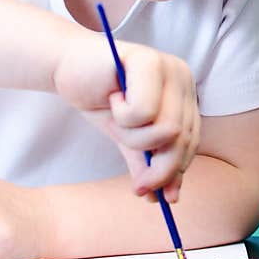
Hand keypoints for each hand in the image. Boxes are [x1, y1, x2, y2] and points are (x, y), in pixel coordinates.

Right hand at [53, 34, 200, 201]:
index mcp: (184, 93)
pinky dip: (122, 115)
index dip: (176, 171)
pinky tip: (112, 97)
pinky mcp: (147, 60)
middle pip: (183, 137)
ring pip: (166, 128)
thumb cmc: (99, 97)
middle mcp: (182, 77)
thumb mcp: (127, 136)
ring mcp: (167, 67)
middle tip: (138, 188)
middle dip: (160, 169)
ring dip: (134, 136)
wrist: (66, 67)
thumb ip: (147, 162)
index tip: (155, 196)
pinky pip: (143, 111)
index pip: (192, 139)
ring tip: (116, 118)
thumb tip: (166, 197)